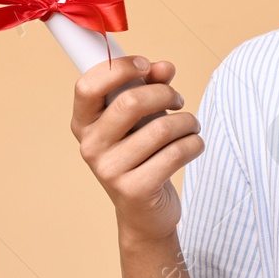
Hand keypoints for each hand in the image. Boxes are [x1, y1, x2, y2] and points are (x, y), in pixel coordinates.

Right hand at [71, 55, 203, 243]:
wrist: (145, 211)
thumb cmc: (143, 154)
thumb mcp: (143, 116)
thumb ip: (151, 85)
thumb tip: (164, 67)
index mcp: (84, 124)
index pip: (88, 85)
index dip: (120, 68)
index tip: (147, 66)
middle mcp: (90, 147)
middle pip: (131, 102)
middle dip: (166, 94)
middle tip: (178, 101)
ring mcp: (109, 170)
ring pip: (161, 128)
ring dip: (188, 122)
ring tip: (191, 127)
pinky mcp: (135, 189)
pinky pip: (175, 153)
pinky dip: (194, 143)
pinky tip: (193, 145)